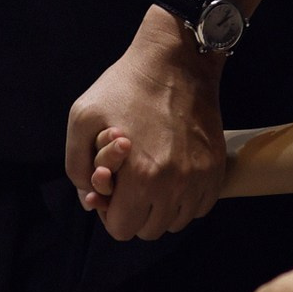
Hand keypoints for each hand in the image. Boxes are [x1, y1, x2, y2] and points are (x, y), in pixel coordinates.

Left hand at [64, 5, 225, 240]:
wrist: (176, 61)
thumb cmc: (126, 86)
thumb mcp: (82, 117)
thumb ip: (76, 165)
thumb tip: (90, 198)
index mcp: (142, 177)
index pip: (121, 229)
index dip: (109, 211)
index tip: (112, 187)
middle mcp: (176, 185)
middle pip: (148, 230)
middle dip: (133, 211)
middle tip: (129, 181)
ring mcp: (200, 178)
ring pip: (175, 222)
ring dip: (160, 208)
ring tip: (151, 176)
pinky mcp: (216, 169)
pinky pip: (199, 208)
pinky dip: (185, 200)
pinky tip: (173, 174)